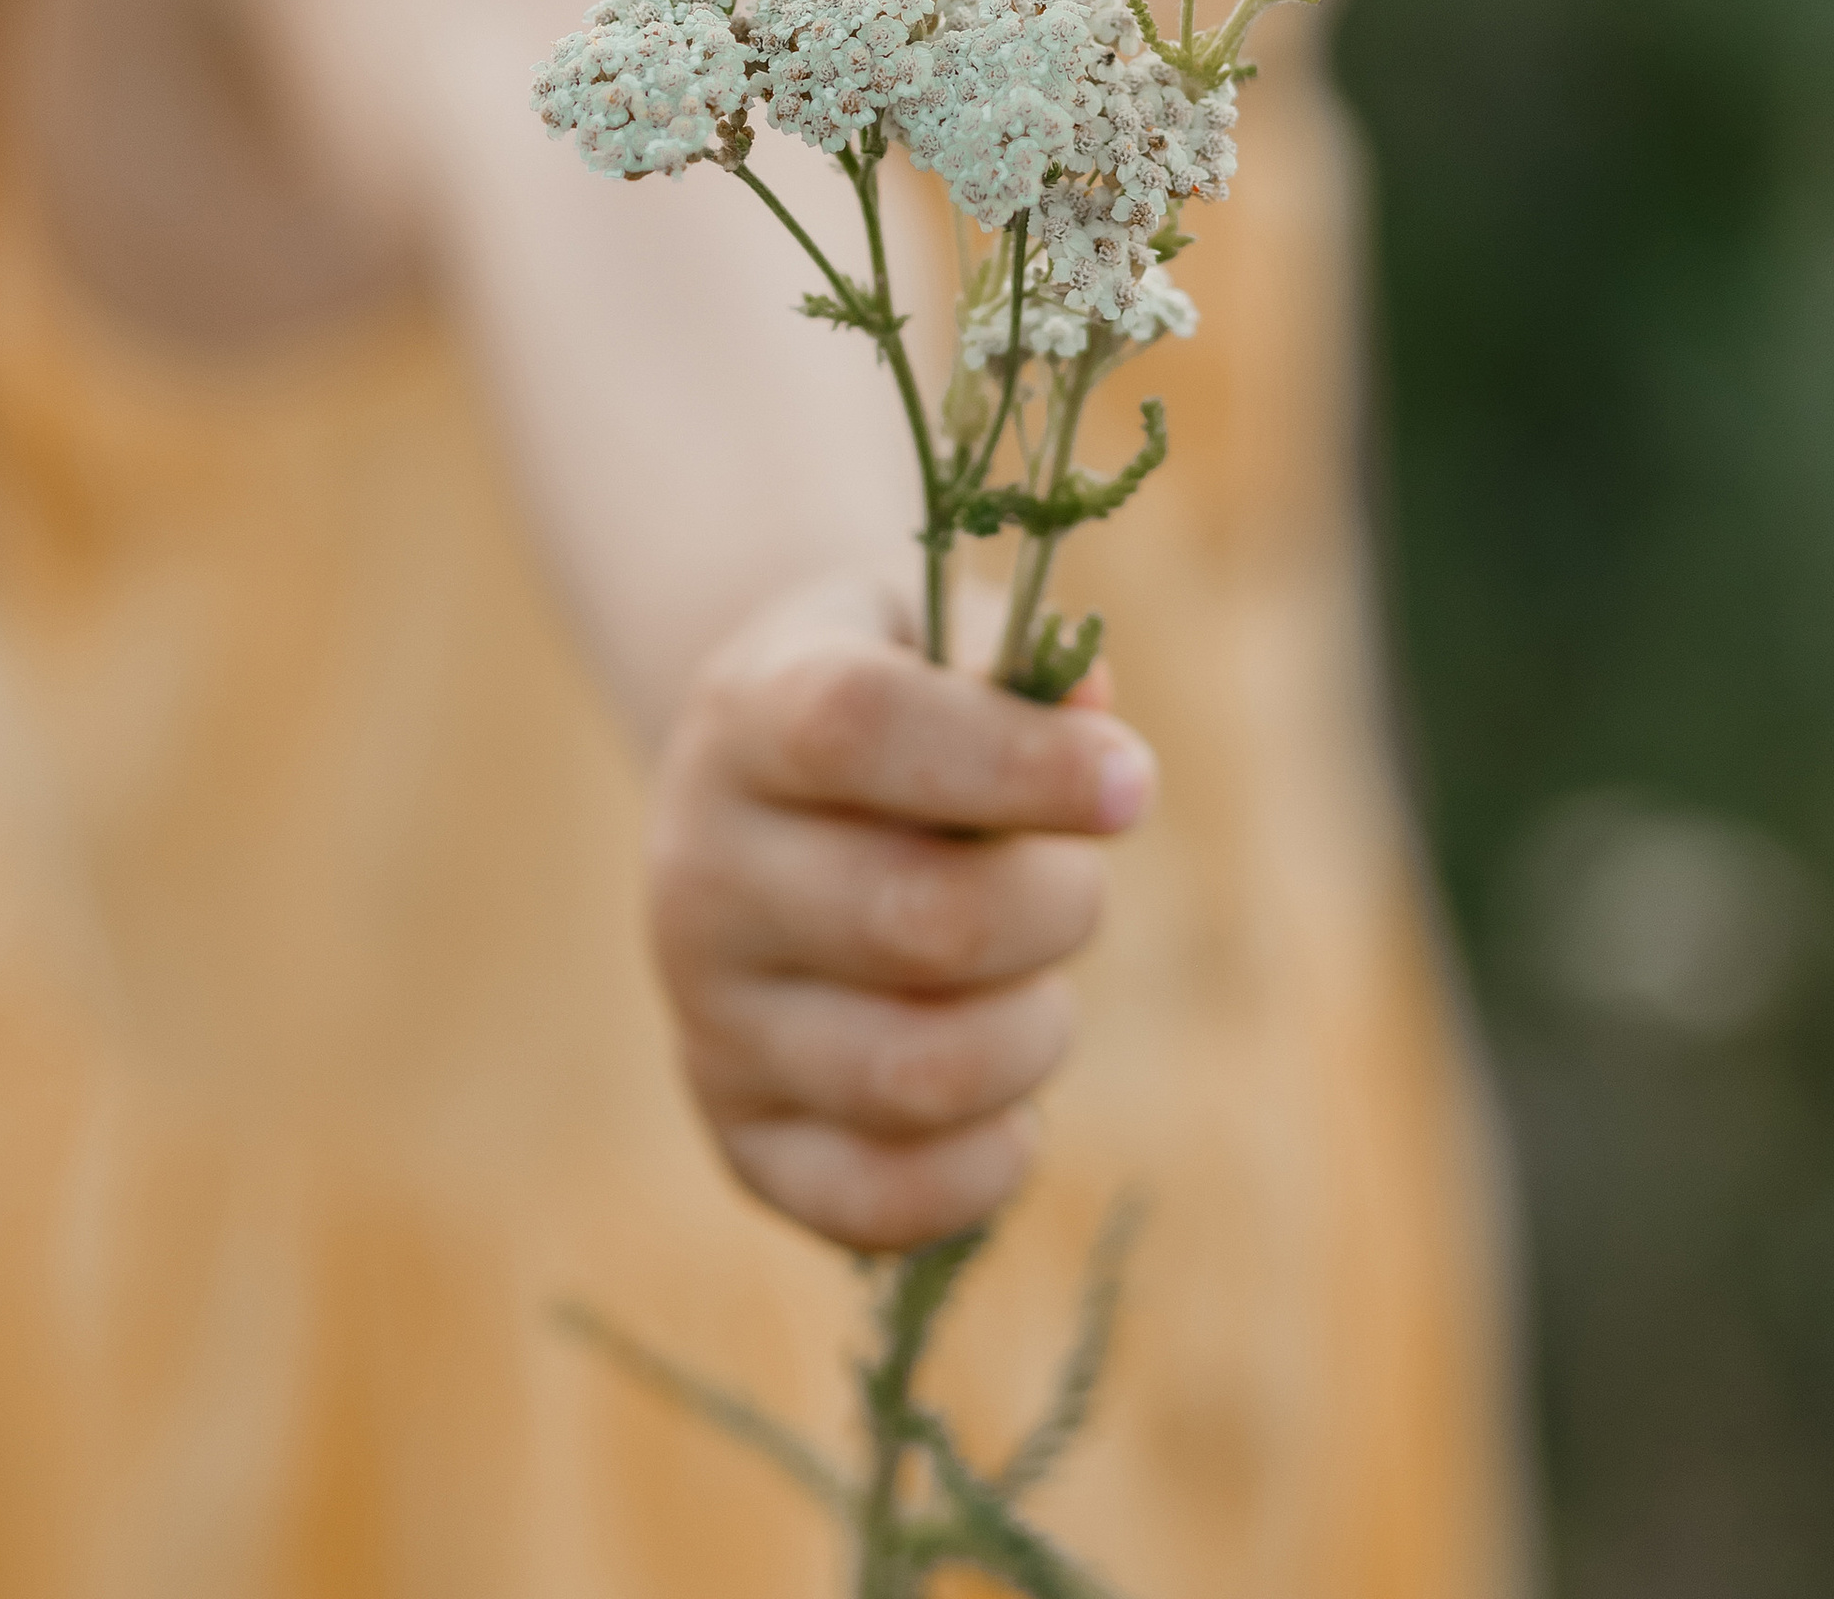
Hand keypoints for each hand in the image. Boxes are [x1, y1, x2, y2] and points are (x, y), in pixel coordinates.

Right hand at [646, 567, 1156, 1251]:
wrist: (758, 789)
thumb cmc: (891, 699)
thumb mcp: (933, 629)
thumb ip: (1013, 657)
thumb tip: (1091, 712)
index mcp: (747, 716)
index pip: (860, 730)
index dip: (1016, 762)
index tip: (1130, 782)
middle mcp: (703, 871)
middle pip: (916, 920)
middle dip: (1056, 909)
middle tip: (1075, 883)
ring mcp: (708, 1014)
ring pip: (915, 1074)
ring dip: (1035, 1036)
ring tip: (1037, 989)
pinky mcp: (737, 1132)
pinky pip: (876, 1203)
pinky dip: (985, 1167)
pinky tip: (1012, 1104)